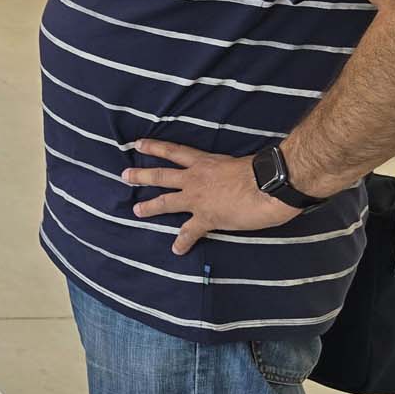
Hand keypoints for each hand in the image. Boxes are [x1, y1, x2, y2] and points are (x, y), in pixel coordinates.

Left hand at [123, 139, 298, 254]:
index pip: (174, 151)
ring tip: (136, 211)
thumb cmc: (261, 171)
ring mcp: (197, 199)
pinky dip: (183, 242)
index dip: (154, 147)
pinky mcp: (207, 218)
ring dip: (149, 207)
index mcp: (204, 162)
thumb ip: (227, 168)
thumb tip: (232, 173)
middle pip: (161, 175)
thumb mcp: (238, 162)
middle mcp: (195, 179)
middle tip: (124, 176)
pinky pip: (190, 232)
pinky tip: (176, 249)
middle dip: (141, 176)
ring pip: (166, 201)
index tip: (137, 144)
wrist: (269, 186)